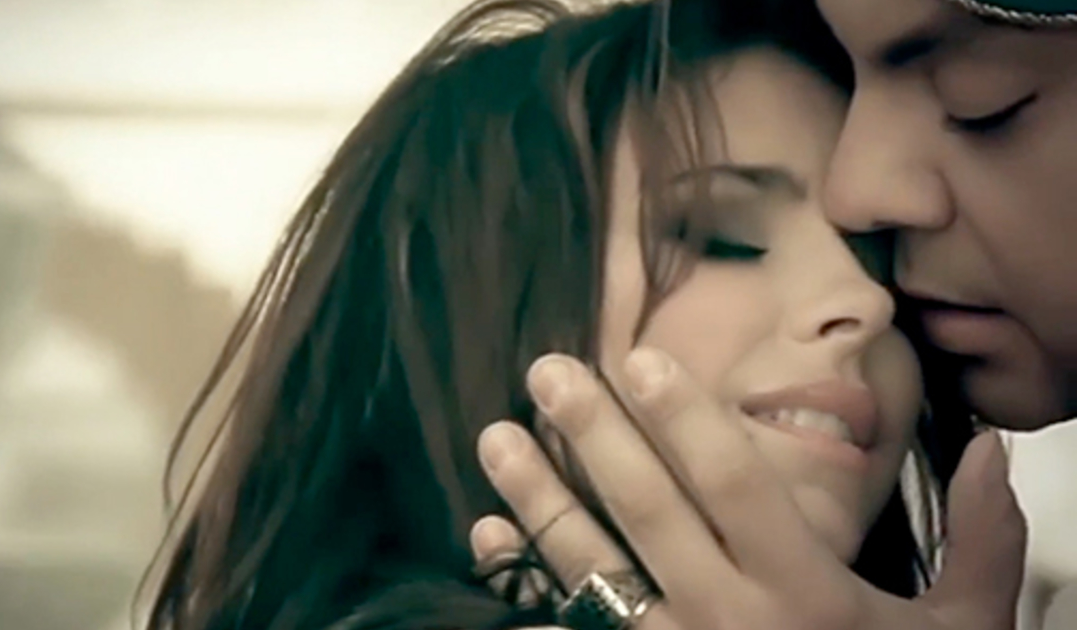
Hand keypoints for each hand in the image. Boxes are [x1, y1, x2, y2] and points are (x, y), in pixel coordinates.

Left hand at [472, 348, 1025, 629]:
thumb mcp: (962, 627)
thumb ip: (982, 539)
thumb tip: (996, 448)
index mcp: (804, 591)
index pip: (738, 489)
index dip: (690, 423)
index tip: (642, 358)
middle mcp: (728, 617)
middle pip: (650, 514)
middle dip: (594, 438)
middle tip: (545, 372)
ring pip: (595, 570)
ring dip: (539, 502)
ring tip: (496, 440)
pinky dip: (523, 591)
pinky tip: (482, 541)